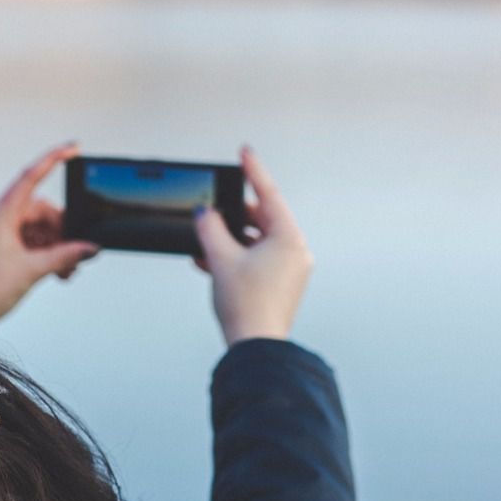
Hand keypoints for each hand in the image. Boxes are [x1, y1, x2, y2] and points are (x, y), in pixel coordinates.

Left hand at [0, 143, 98, 333]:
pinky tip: (51, 270)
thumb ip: (65, 256)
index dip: (53, 159)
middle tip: (75, 257)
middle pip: (38, 210)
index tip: (74, 147)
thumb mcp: (32, 272)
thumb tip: (90, 248)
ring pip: (33, 226)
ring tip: (64, 271)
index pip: (30, 177)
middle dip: (61, 231)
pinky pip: (22, 236)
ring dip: (52, 245)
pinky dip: (39, 250)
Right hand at [194, 147, 312, 346]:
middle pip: (262, 220)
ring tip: (205, 244)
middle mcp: (295, 252)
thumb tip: (206, 213)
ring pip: (257, 242)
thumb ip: (210, 228)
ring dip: (229, 241)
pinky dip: (236, 258)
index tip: (244, 152)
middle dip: (233, 217)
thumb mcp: (220, 258)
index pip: (269, 195)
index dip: (253, 171)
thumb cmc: (246, 305)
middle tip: (213, 211)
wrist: (256, 348)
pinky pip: (257, 261)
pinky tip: (211, 263)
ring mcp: (290, 271)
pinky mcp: (281, 286)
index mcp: (289, 239)